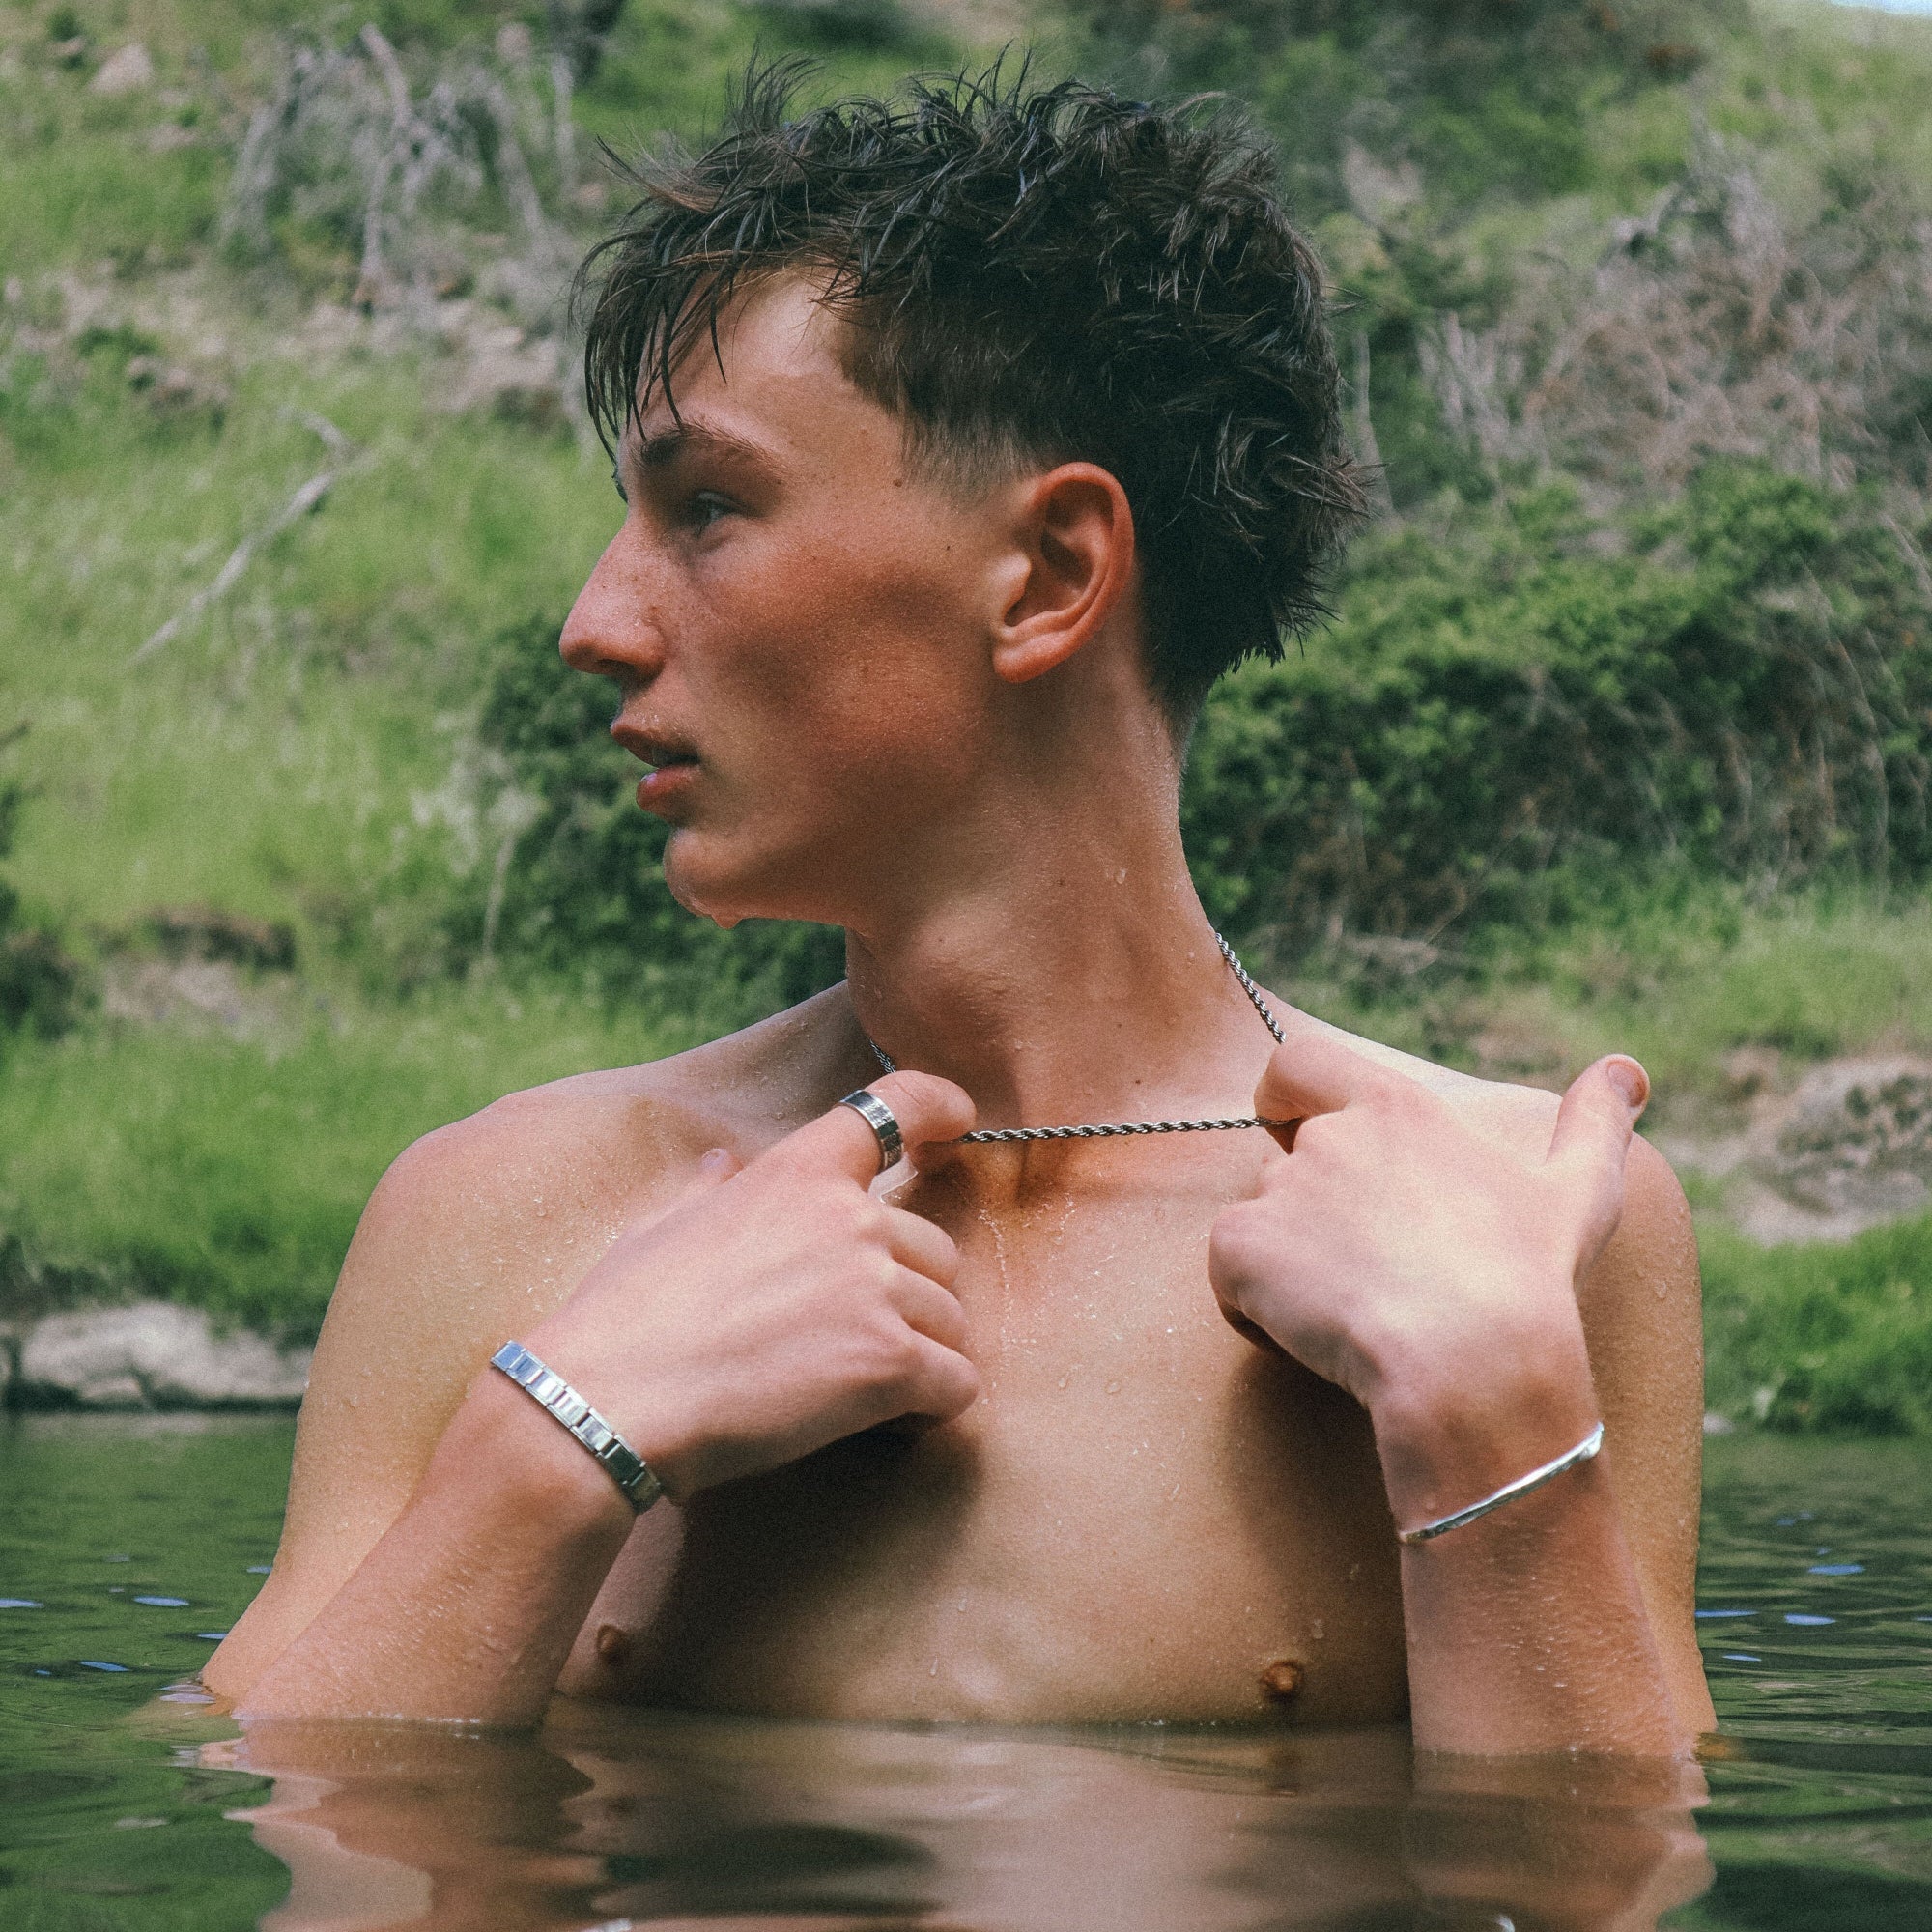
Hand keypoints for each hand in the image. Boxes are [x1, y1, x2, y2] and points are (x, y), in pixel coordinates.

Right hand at [522, 1073, 978, 1499]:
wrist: (607, 1402)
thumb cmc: (623, 1319)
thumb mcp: (660, 1227)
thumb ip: (710, 1192)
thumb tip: (721, 1164)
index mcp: (798, 1172)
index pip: (894, 1104)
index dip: (938, 1106)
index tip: (958, 1121)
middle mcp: (852, 1217)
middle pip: (937, 1251)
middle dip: (908, 1299)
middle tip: (848, 1344)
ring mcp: (876, 1287)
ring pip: (950, 1323)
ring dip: (917, 1361)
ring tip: (852, 1395)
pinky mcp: (889, 1361)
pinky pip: (956, 1385)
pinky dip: (929, 1409)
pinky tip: (880, 1425)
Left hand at [1206, 1013, 1648, 1525]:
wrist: (1474, 1364)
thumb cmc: (1532, 1279)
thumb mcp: (1579, 1191)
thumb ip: (1593, 1123)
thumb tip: (1626, 1070)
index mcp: (1396, 1107)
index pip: (1297, 1063)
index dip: (1284, 1098)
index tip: (1296, 1129)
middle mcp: (1327, 1136)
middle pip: (1284, 1165)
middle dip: (1313, 1215)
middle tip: (1378, 1273)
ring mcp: (1278, 1191)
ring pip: (1262, 1228)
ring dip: (1292, 1268)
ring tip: (1365, 1316)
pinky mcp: (1239, 1249)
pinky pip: (1229, 1282)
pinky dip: (1258, 1315)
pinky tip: (1324, 1343)